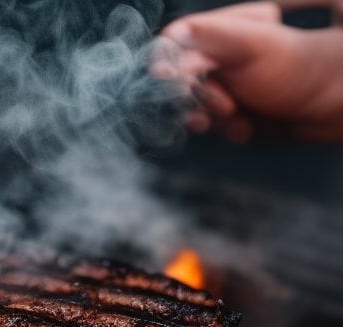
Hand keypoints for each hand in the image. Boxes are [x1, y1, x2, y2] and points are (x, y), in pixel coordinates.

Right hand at [155, 2, 342, 141]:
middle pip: (180, 77)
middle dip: (198, 96)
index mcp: (229, 24)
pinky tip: (243, 129)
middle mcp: (224, 50)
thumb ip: (212, 36)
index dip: (171, 65)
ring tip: (238, 119)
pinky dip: (221, 130)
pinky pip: (208, 122)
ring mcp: (227, 81)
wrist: (336, 109)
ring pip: (192, 103)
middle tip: (227, 106)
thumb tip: (172, 38)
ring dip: (210, 118)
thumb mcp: (256, 44)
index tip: (180, 86)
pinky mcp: (232, 109)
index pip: (176, 42)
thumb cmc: (306, 69)